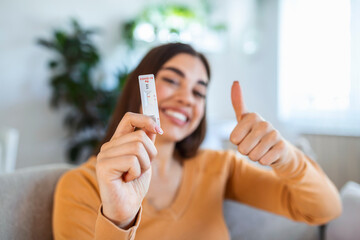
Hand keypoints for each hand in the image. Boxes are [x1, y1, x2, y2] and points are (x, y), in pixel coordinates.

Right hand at [96, 112, 162, 228]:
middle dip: (150, 154)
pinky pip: (132, 160)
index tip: (158, 129)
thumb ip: (146, 141)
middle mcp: (109, 146)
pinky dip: (136, 172)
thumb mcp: (145, 159)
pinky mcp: (103, 166)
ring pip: (138, 147)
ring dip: (144, 165)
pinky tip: (127, 180)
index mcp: (118, 141)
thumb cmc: (135, 184)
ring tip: (134, 175)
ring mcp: (104, 155)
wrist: (127, 207)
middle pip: (140, 135)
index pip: (129, 118)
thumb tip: (154, 123)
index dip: (146, 119)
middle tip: (142, 168)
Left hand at [230, 81, 288, 165]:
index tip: (244, 137)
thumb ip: (238, 103)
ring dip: (255, 157)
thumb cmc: (256, 134)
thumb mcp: (244, 120)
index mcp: (252, 116)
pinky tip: (269, 154)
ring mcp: (275, 134)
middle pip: (242, 148)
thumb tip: (235, 82)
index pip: (233, 138)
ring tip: (261, 149)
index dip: (237, 143)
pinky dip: (264, 161)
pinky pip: (264, 160)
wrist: (277, 149)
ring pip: (253, 155)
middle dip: (246, 151)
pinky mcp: (282, 147)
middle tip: (253, 145)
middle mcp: (264, 123)